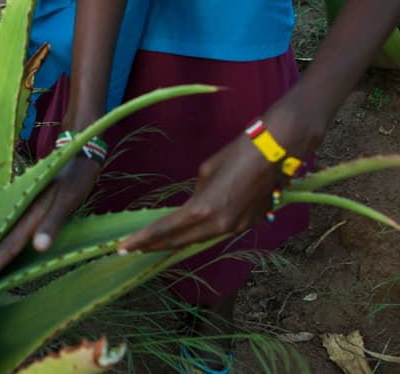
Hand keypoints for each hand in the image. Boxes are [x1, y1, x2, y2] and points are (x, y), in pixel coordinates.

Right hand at [0, 156, 100, 297]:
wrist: (75, 156)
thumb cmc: (74, 180)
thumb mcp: (68, 200)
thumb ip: (53, 223)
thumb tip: (39, 248)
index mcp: (27, 212)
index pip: (6, 247)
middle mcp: (18, 213)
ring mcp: (19, 211)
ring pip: (1, 241)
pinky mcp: (24, 210)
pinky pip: (8, 235)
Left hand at [118, 102, 319, 253]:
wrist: (277, 150)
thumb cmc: (237, 153)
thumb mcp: (206, 172)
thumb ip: (196, 195)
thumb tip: (193, 206)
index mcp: (204, 210)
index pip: (166, 230)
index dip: (143, 239)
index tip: (123, 246)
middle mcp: (220, 225)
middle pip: (180, 241)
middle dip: (154, 245)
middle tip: (130, 248)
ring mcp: (236, 227)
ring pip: (199, 239)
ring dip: (176, 241)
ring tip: (153, 244)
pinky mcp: (249, 224)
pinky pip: (218, 231)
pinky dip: (200, 232)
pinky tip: (187, 233)